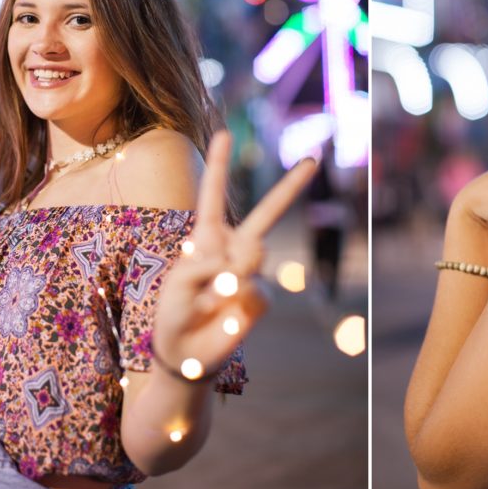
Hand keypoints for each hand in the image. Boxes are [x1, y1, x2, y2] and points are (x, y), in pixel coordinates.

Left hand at [149, 128, 317, 382]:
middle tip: (313, 160)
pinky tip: (225, 316)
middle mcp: (233, 250)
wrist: (187, 355)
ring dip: (229, 279)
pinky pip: (255, 291)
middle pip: (265, 216)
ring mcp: (251, 273)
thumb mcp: (177, 284)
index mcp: (206, 238)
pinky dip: (236, 305)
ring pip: (253, 257)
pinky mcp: (261, 299)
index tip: (225, 133)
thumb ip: (206, 267)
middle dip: (290, 188)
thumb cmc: (174, 314)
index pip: (213, 197)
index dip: (219, 165)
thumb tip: (244, 273)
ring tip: (211, 300)